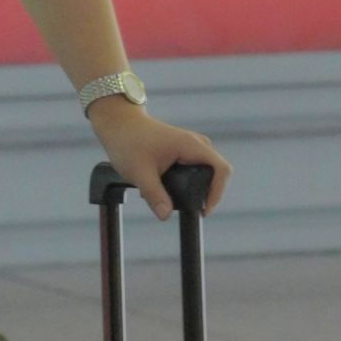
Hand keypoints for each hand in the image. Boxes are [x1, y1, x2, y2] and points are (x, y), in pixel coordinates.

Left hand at [91, 104, 231, 219]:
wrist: (118, 123)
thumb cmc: (128, 142)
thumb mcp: (140, 173)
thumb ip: (155, 196)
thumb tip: (165, 216)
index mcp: (191, 145)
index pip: (221, 170)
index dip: (217, 193)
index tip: (204, 210)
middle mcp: (196, 143)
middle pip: (216, 172)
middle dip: (205, 193)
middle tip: (188, 207)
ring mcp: (191, 144)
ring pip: (206, 170)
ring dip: (195, 187)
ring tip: (173, 197)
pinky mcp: (184, 148)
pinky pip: (196, 167)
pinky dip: (186, 181)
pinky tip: (167, 188)